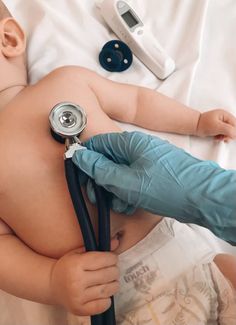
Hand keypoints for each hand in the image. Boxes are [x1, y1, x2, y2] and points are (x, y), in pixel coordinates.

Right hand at [50, 249, 118, 315]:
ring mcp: (78, 297)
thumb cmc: (67, 266)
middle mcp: (77, 281)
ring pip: (108, 289)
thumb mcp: (79, 252)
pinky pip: (102, 305)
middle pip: (108, 274)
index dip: (112, 258)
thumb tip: (117, 242)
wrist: (51, 284)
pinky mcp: (80, 309)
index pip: (104, 259)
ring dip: (114, 284)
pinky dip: (108, 299)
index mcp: (77, 264)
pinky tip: (105, 293)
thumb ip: (98, 247)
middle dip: (114, 270)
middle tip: (112, 269)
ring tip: (111, 280)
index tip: (112, 258)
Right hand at [73, 131, 204, 215]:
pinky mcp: (155, 172)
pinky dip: (129, 191)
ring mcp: (149, 160)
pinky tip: (131, 205)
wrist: (203, 198)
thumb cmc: (167, 187)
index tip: (81, 176)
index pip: (99, 143)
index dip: (87, 160)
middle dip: (102, 180)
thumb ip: (100, 169)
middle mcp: (139, 147)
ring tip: (120, 204)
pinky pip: (134, 179)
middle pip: (109, 159)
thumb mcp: (126, 181)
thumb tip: (79, 156)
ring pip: (121, 171)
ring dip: (115, 189)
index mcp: (131, 142)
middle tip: (99, 196)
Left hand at [196, 109, 235, 140]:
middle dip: (228, 135)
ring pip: (229, 132)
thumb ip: (228, 130)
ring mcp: (221, 123)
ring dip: (224, 137)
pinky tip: (216, 138)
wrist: (194, 126)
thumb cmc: (203, 124)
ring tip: (218, 137)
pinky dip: (221, 137)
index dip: (233, 132)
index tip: (229, 137)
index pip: (235, 124)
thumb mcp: (217, 127)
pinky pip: (224, 134)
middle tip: (223, 138)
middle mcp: (224, 118)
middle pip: (233, 128)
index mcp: (225, 115)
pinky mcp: (218, 128)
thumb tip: (235, 134)